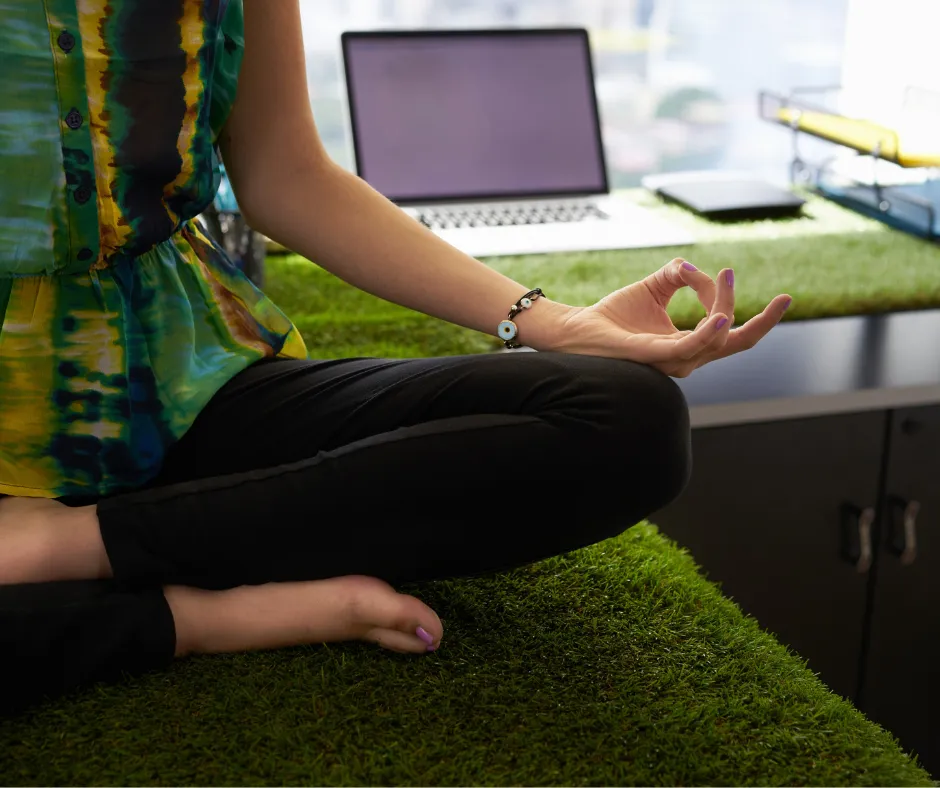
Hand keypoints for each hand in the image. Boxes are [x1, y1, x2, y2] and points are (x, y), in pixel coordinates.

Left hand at [548, 258, 791, 377]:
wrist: (578, 328)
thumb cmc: (615, 315)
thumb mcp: (655, 286)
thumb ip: (680, 274)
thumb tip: (696, 269)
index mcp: (690, 344)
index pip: (733, 335)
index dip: (755, 316)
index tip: (753, 282)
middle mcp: (686, 357)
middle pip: (738, 345)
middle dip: (766, 324)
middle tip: (785, 299)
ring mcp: (673, 360)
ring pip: (717, 340)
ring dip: (727, 307)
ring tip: (726, 277)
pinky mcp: (655, 356)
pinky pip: (691, 348)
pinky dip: (710, 333)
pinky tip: (721, 316)